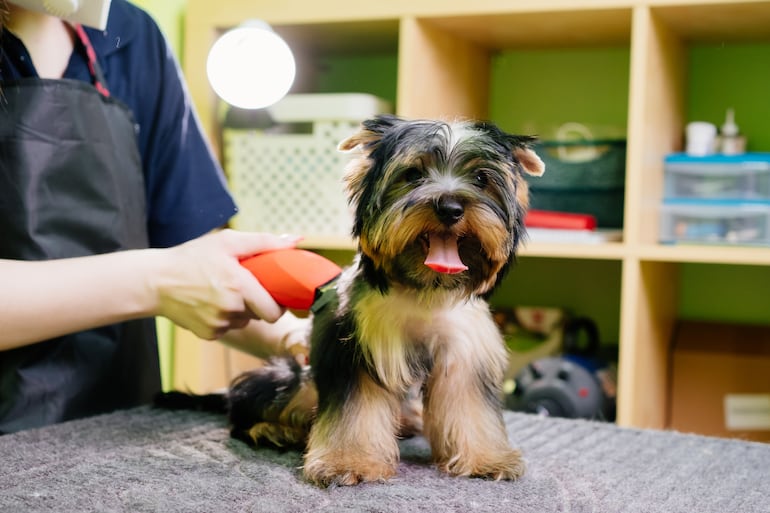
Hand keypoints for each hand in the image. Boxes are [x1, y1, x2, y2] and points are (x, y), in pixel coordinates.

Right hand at [152, 229, 299, 339]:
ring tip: (224, 292)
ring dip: (241, 310)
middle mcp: (231, 309)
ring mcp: (219, 324)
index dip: (278, 304)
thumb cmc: (192, 258)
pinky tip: (210, 303)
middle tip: (247, 288)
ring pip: (244, 321)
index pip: (274, 311)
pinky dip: (224, 318)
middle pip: (261, 316)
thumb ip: (264, 242)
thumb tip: (296, 240)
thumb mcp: (227, 241)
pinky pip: (227, 328)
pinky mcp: (208, 334)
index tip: (275, 294)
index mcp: (240, 286)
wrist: (155, 281)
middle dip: (259, 304)